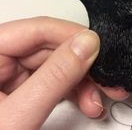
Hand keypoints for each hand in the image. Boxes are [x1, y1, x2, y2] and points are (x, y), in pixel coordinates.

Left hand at [0, 17, 128, 129]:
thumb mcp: (17, 116)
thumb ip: (55, 77)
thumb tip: (86, 44)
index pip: (38, 30)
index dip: (72, 35)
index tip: (98, 47)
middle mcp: (1, 59)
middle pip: (53, 48)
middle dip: (83, 66)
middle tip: (105, 79)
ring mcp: (13, 74)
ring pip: (59, 65)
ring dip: (82, 83)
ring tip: (95, 101)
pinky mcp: (24, 88)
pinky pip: (55, 80)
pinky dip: (74, 91)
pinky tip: (84, 102)